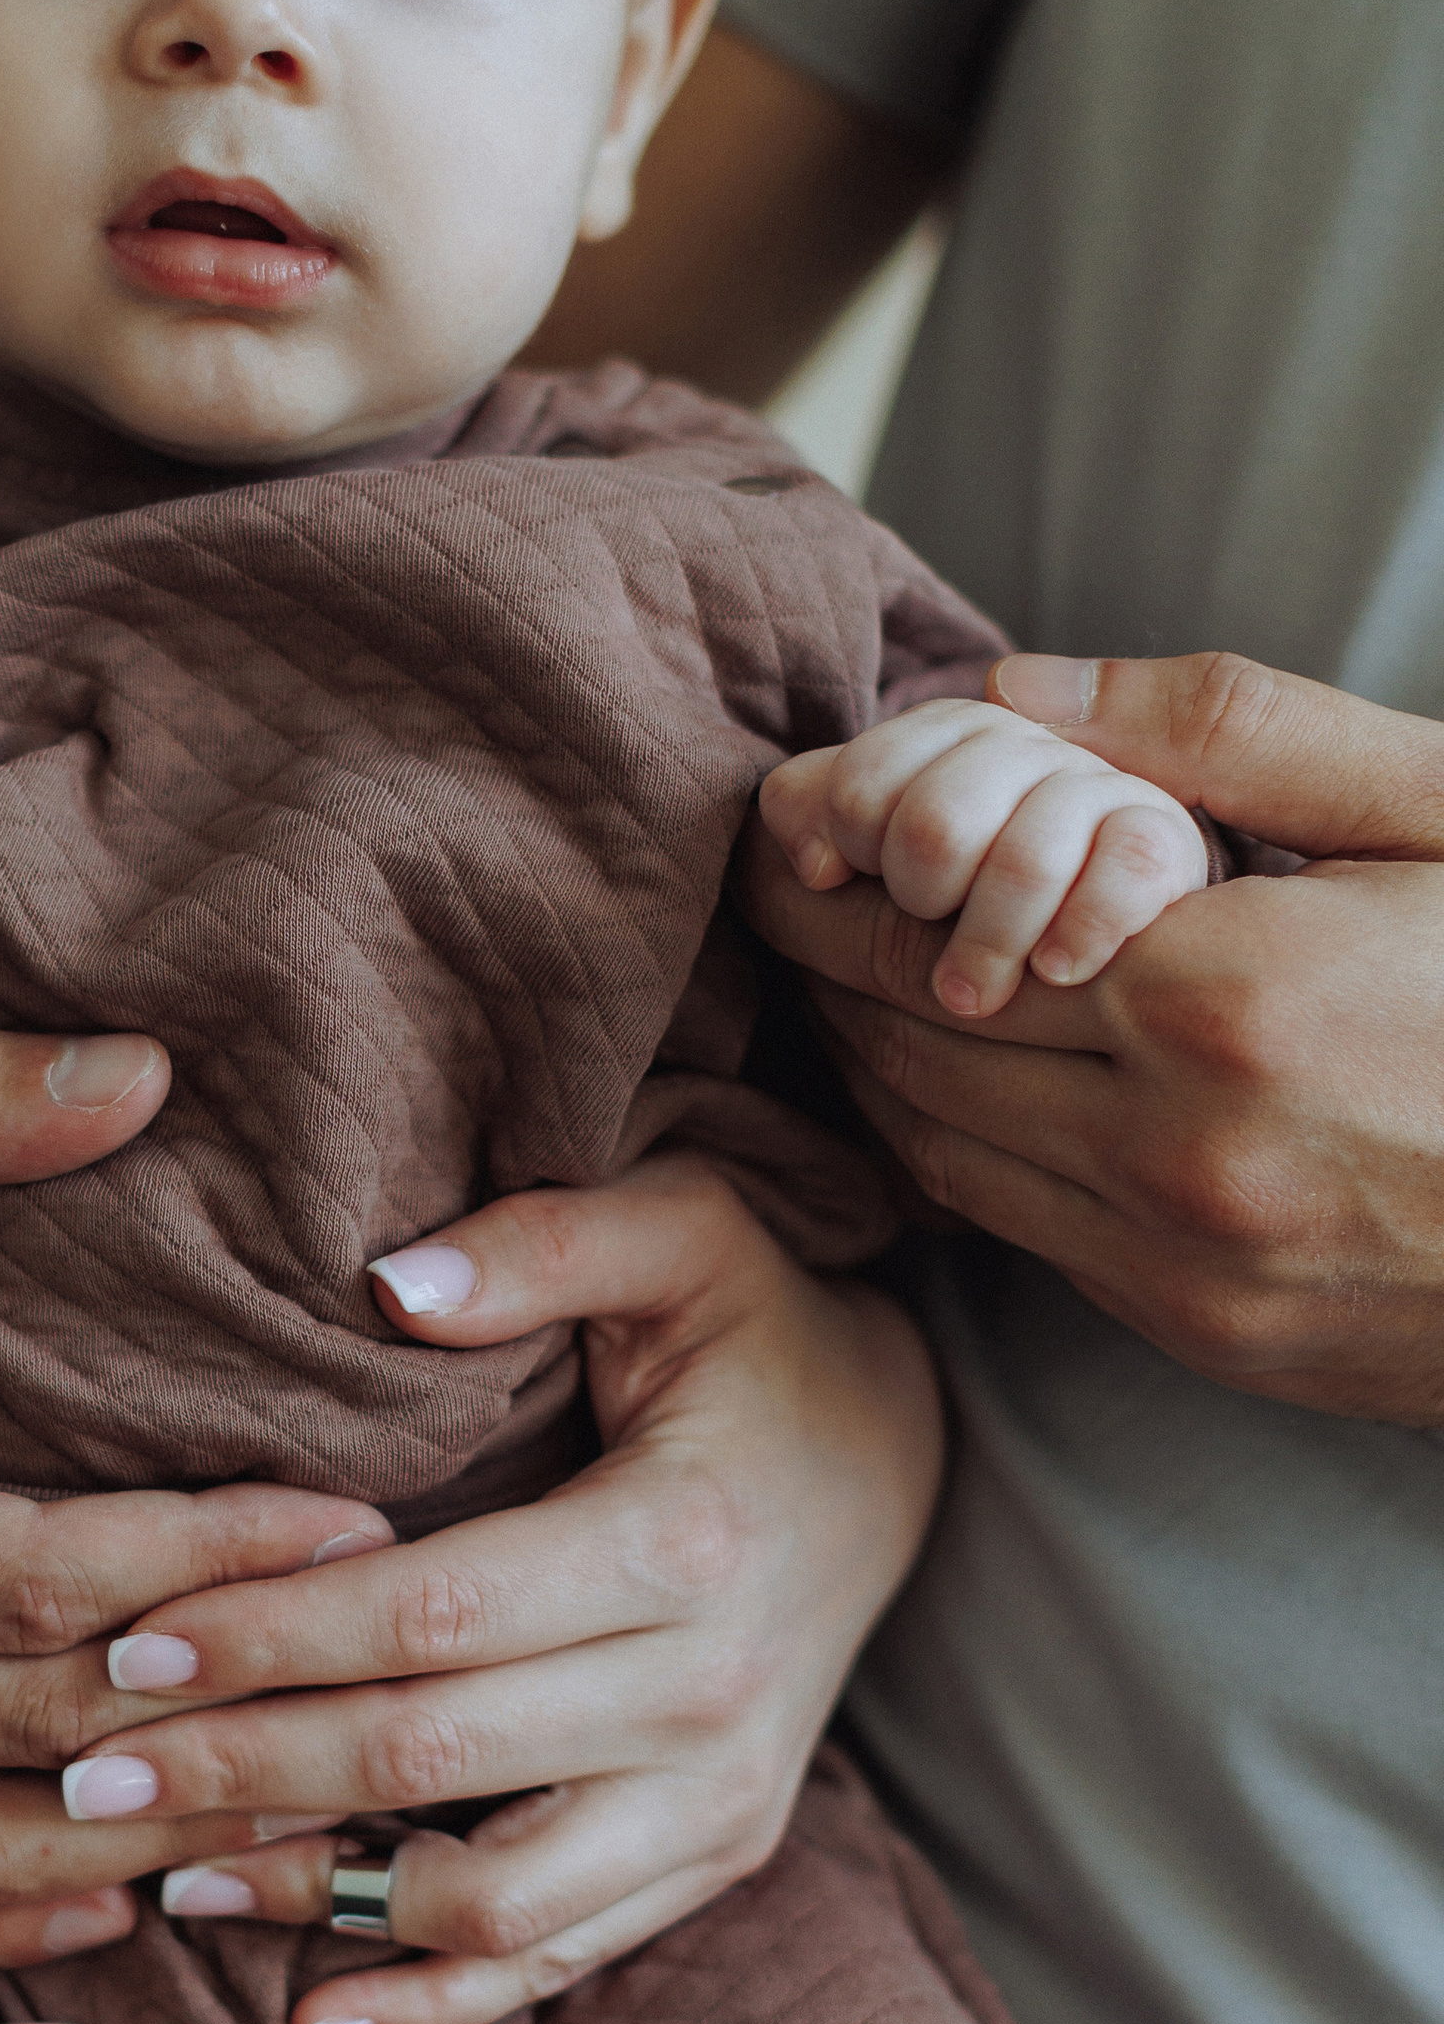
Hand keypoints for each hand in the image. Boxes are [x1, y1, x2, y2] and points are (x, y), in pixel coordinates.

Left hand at [52, 1156, 942, 2023]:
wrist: (895, 1458)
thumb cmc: (755, 1330)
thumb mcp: (685, 1230)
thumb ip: (542, 1241)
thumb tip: (387, 1286)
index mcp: (683, 1541)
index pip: (433, 1614)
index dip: (273, 1635)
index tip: (129, 1644)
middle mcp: (713, 1696)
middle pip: (433, 1761)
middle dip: (243, 1772)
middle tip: (86, 1775)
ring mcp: (724, 1799)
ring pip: (494, 1899)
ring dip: (318, 1900)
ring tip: (167, 1874)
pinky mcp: (716, 1856)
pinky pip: (563, 1960)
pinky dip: (434, 1999)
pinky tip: (307, 2017)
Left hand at [740, 647, 1443, 1419]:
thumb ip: (1230, 734)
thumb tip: (1016, 688)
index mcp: (1226, 996)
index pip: (930, 928)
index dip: (833, 874)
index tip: (794, 821)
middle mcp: (1176, 1147)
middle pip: (906, 1041)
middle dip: (833, 957)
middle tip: (793, 884)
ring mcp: (1184, 1263)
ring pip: (935, 1149)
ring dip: (876, 1057)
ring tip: (857, 969)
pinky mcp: (1203, 1335)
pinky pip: (1014, 1228)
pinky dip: (956, 1146)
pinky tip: (962, 1073)